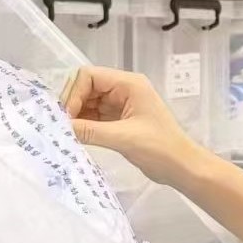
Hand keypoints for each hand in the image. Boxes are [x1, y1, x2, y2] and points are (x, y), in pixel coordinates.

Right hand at [62, 67, 200, 184]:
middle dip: (73, 104)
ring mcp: (121, 105)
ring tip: (67, 133)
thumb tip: (61, 127)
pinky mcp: (119, 120)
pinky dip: (84, 125)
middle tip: (63, 126)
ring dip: (77, 116)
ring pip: (89, 103)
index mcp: (129, 84)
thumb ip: (90, 131)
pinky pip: (95, 116)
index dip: (74, 93)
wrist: (181, 167)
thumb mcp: (123, 138)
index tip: (67, 117)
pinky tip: (76, 136)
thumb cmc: (160, 148)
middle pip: (87, 88)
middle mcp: (124, 90)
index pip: (90, 76)